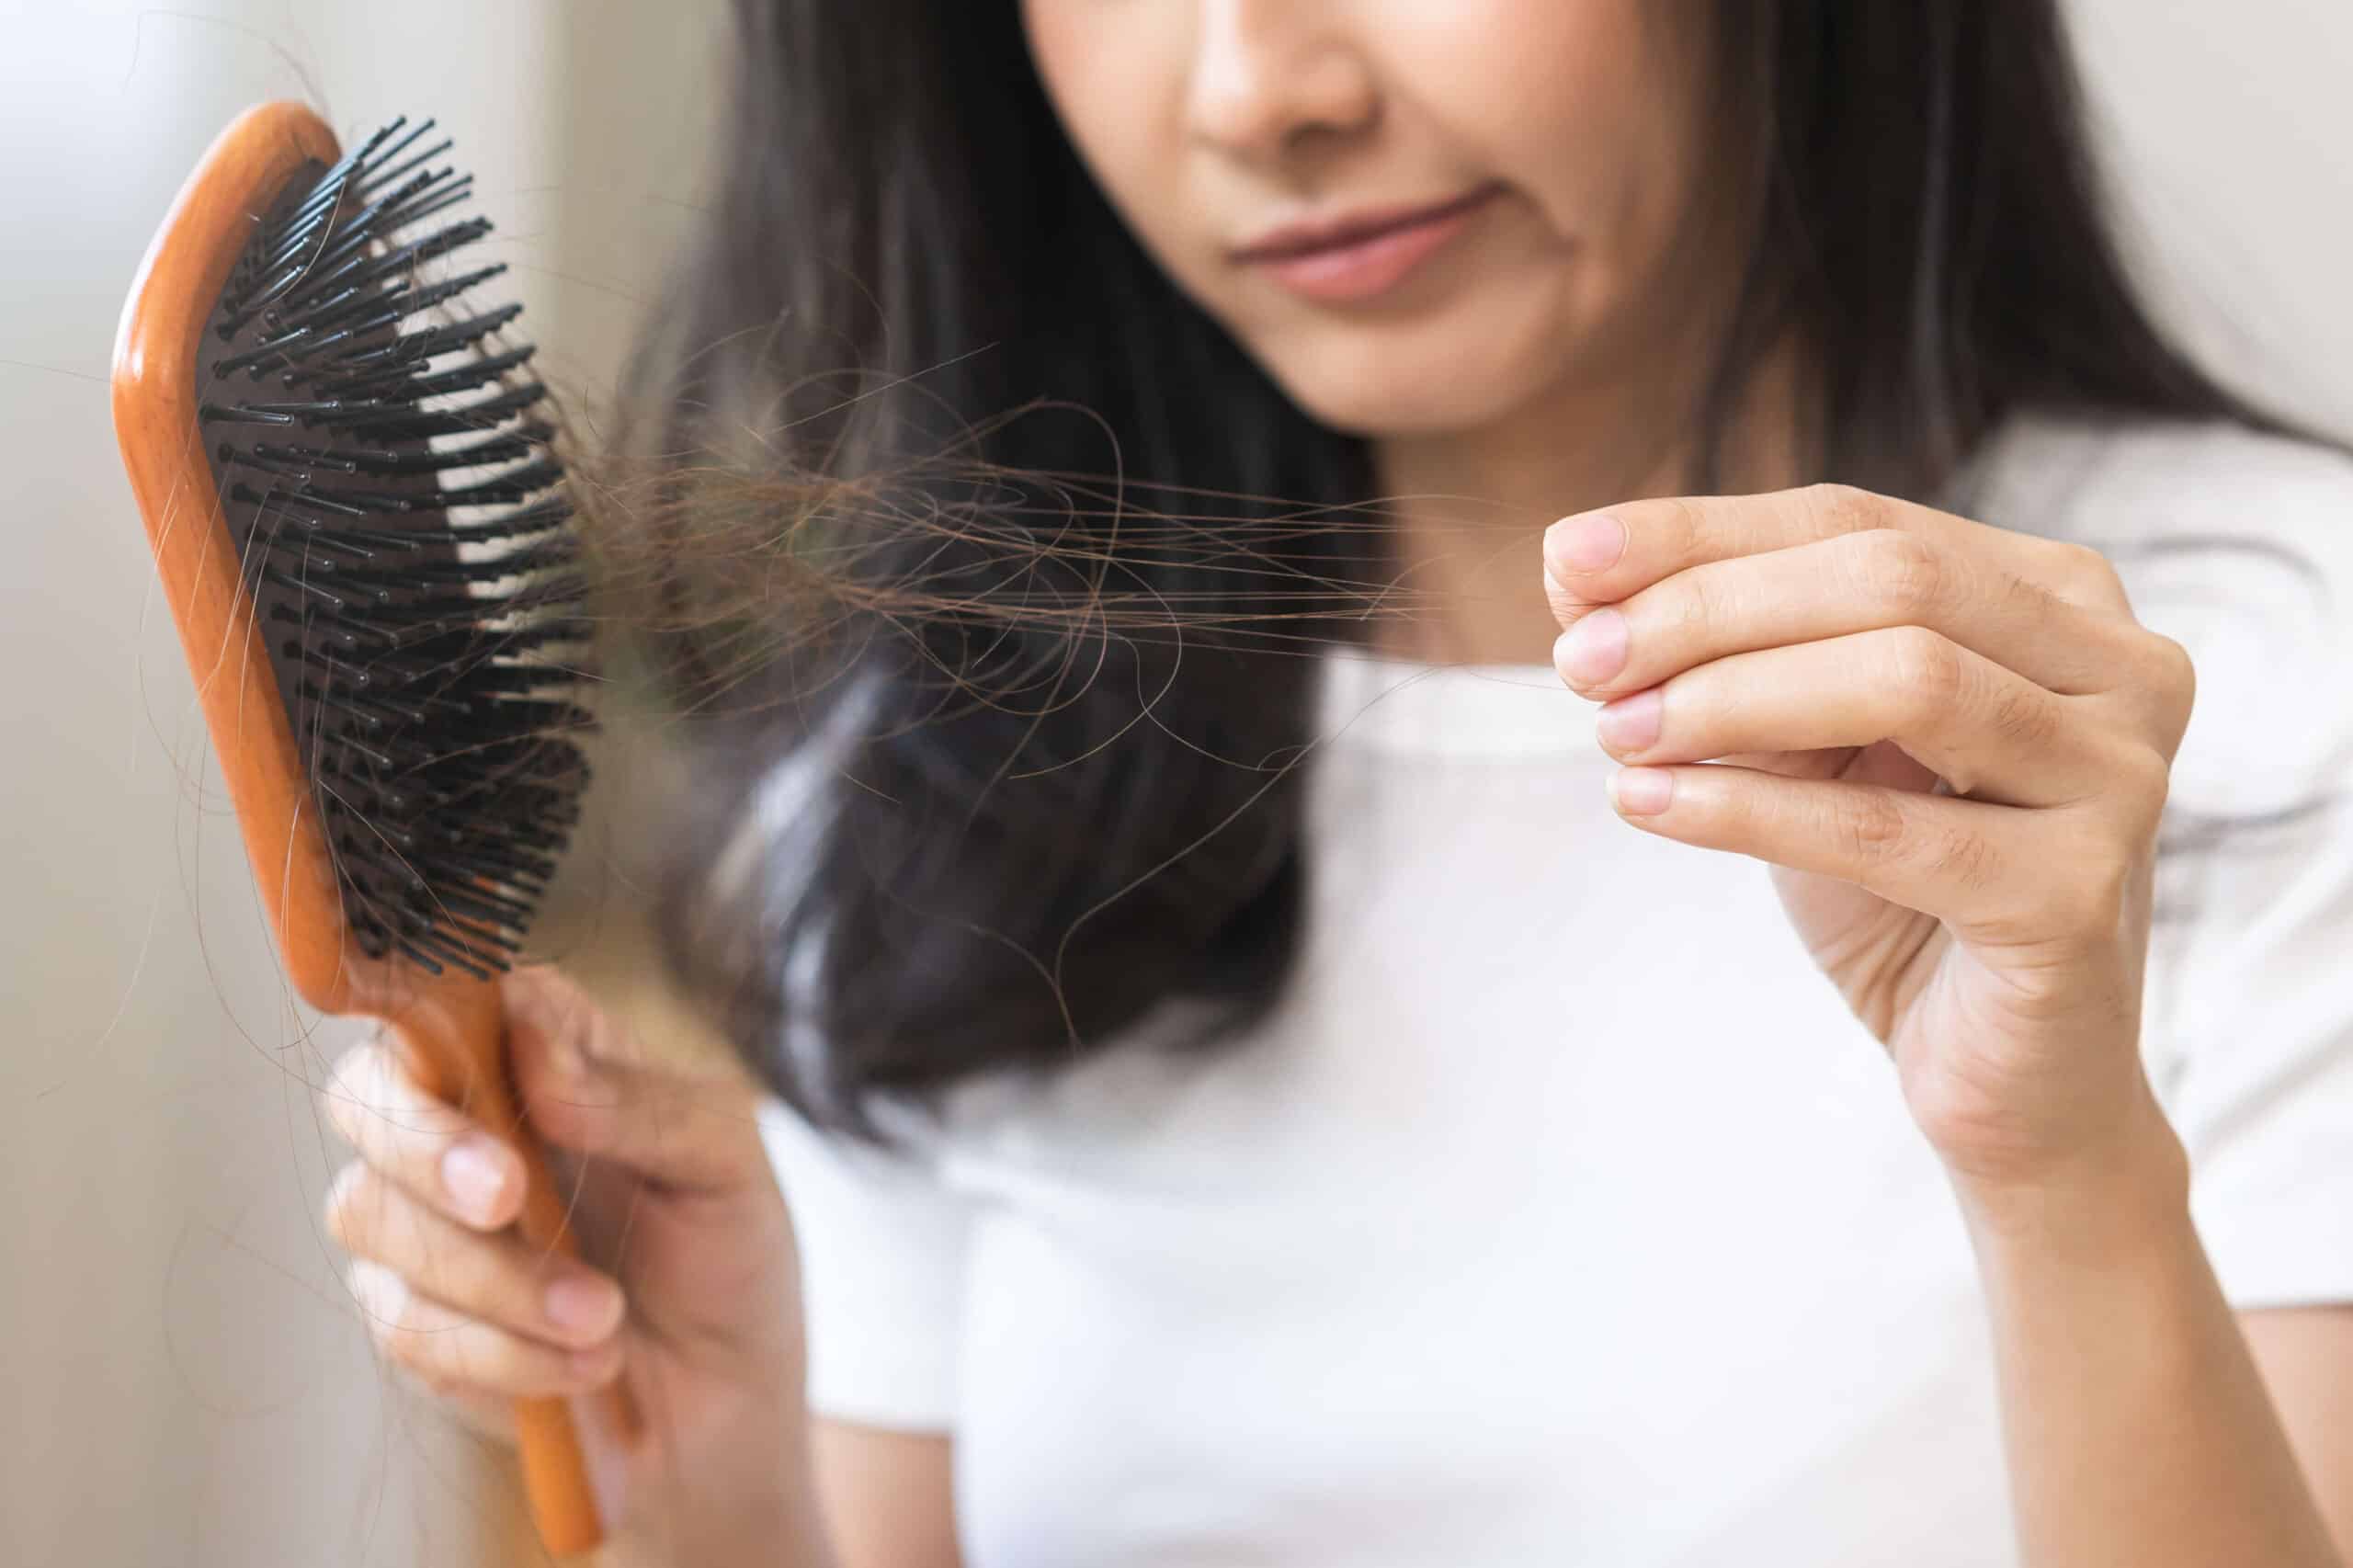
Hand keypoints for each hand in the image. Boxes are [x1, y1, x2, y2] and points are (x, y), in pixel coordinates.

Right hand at [318, 966, 809, 1553]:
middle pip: (365, 1097)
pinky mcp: (411, 1316)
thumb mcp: (724, 1161)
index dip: (430, 1015)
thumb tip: (540, 1054)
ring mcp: (420, 1219)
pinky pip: (408, 1324)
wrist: (725, 1398)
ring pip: (373, 1218)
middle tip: (511, 1198)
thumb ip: (639, 1100)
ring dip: (495, 1278)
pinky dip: (504, 1352)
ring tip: (607, 1317)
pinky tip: (586, 1363)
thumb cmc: (726, 1249)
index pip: (442, 993)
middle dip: (429, 1150)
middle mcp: (460, 1116)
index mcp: (535, 1045)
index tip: (483, 1073)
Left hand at [1542, 484, 2196, 1197]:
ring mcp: (2117, 776)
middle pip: (1890, 580)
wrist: (2001, 1071)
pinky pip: (1887, 829)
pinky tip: (1647, 807)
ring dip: (1729, 699)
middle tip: (1582, 662)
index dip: (1702, 533)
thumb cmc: (1897, 883)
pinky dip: (1747, 809)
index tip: (1565, 561)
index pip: (1859, 521)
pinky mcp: (2079, 894)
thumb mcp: (1803, 744)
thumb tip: (1571, 564)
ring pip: (1906, 679)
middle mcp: (2119, 666)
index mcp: (2058, 596)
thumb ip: (1719, 649)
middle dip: (1710, 610)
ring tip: (1617, 734)